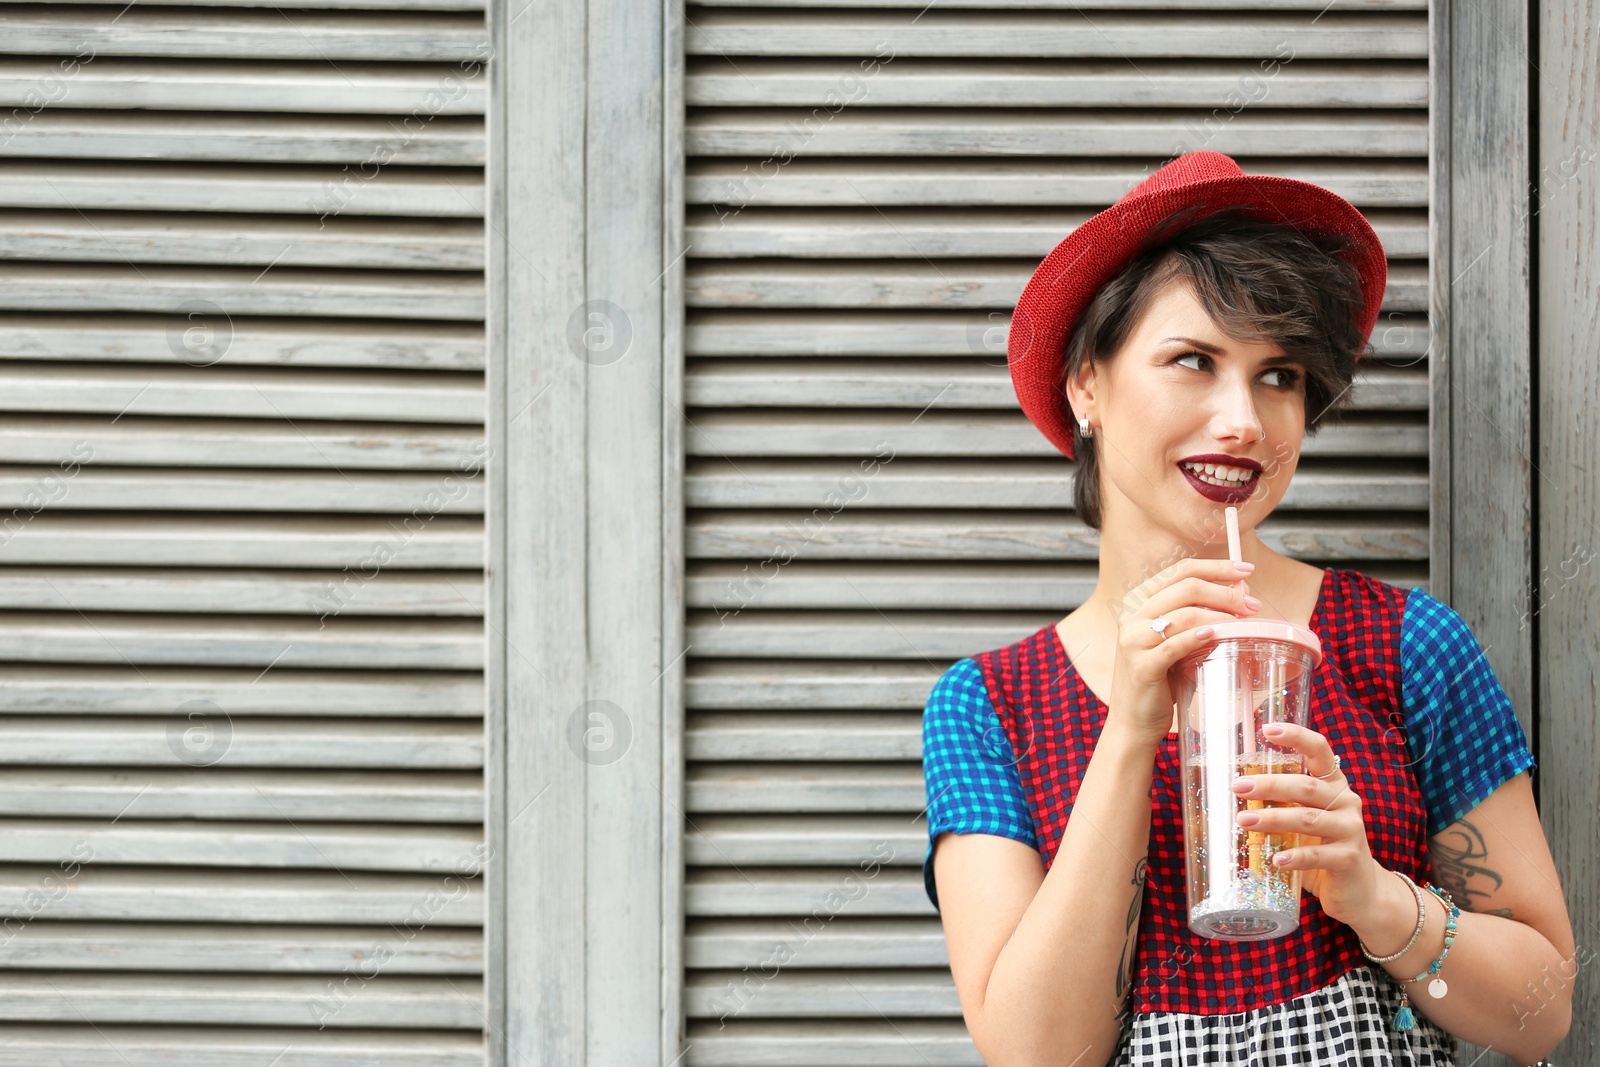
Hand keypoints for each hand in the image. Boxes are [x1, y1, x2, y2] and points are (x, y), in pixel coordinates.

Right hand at [1106, 556, 1260, 745]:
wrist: (1132, 723)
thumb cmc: (1158, 683)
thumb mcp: (1171, 643)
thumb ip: (1192, 620)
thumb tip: (1237, 601)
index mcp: (1138, 604)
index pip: (1179, 571)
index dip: (1216, 567)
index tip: (1246, 570)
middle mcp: (1132, 617)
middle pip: (1185, 587)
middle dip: (1225, 591)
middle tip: (1252, 604)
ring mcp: (1133, 641)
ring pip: (1182, 613)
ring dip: (1220, 613)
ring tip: (1244, 621)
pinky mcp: (1142, 665)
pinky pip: (1175, 644)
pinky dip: (1199, 636)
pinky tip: (1218, 634)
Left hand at [1230, 722, 1381, 924]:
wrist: (1359, 890)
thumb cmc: (1321, 847)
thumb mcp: (1302, 819)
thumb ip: (1280, 804)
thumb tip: (1234, 792)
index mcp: (1332, 784)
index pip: (1319, 750)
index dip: (1296, 736)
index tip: (1267, 730)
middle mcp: (1345, 801)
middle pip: (1305, 786)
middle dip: (1269, 785)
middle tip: (1238, 788)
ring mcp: (1351, 830)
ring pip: (1308, 819)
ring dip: (1273, 819)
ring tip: (1244, 822)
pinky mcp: (1350, 859)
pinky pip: (1318, 855)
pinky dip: (1294, 857)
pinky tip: (1275, 860)